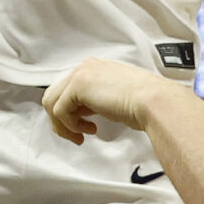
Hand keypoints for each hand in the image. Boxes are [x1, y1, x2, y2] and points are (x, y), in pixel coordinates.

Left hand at [42, 58, 168, 143]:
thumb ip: (94, 100)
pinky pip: (59, 111)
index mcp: (93, 68)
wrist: (152, 101)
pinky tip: (90, 129)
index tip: (83, 127)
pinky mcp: (77, 86)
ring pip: (51, 102)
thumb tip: (81, 113)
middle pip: (54, 95)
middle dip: (61, 120)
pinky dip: (71, 125)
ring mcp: (79, 74)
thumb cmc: (143, 103)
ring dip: (63, 125)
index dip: (71, 112)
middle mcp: (84, 67)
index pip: (67, 90)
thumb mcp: (112, 97)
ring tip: (80, 136)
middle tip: (76, 136)